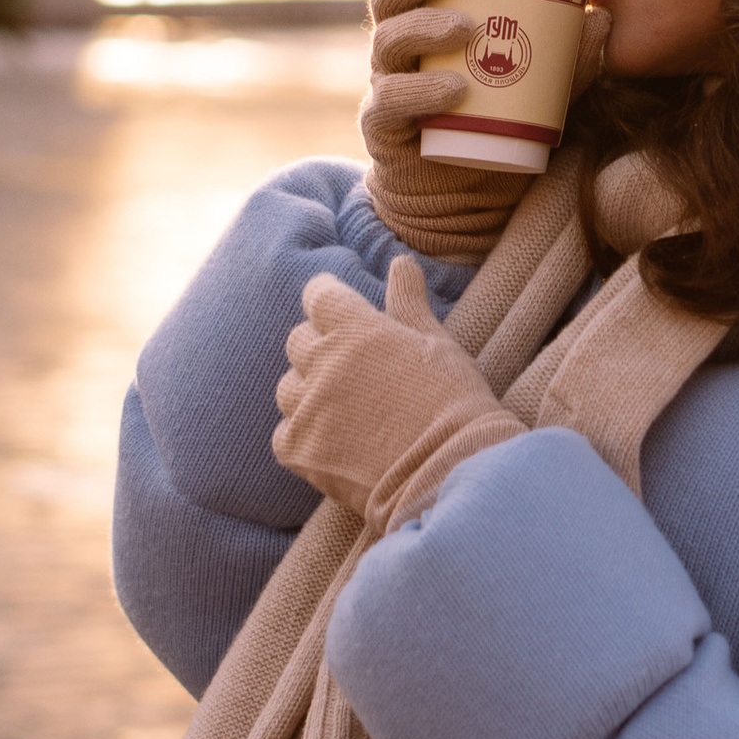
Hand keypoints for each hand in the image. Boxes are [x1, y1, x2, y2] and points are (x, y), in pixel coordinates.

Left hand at [274, 252, 521, 527]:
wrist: (449, 475)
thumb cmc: (454, 405)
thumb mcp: (439, 344)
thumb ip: (409, 304)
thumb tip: (400, 263)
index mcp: (357, 329)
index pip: (319, 295)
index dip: (328, 298)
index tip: (337, 306)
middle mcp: (324, 363)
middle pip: (299, 340)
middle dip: (320, 346)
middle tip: (352, 366)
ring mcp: (307, 408)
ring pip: (288, 387)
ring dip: (309, 390)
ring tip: (344, 408)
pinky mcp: (299, 450)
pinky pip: (284, 433)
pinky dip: (303, 434)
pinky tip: (333, 441)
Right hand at [361, 0, 605, 258]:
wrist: (472, 198)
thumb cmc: (501, 125)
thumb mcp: (543, 88)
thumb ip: (569, 58)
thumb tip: (603, 20)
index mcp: (429, 22)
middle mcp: (399, 47)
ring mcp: (386, 85)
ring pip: (388, 43)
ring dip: (423, 29)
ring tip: (465, 30)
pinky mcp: (384, 129)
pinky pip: (390, 103)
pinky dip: (421, 92)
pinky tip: (453, 91)